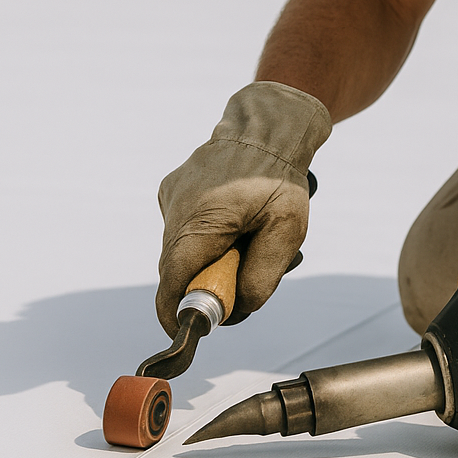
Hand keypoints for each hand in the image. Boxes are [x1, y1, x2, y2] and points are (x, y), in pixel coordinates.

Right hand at [156, 82, 330, 334]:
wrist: (266, 125)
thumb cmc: (279, 177)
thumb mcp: (286, 230)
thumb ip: (262, 276)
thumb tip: (237, 310)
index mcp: (201, 218)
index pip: (173, 280)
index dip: (175, 312)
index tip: (185, 332)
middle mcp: (176, 208)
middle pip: (178, 270)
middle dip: (206, 285)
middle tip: (242, 280)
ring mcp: (171, 198)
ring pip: (182, 251)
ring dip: (210, 260)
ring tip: (247, 240)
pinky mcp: (173, 192)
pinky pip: (184, 231)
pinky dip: (206, 240)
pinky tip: (235, 223)